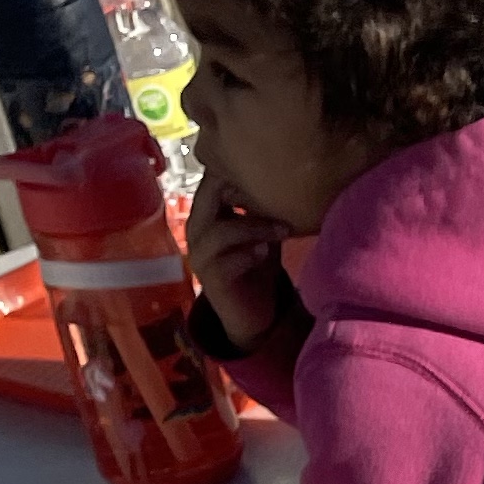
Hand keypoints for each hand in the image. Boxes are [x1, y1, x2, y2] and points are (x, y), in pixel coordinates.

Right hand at [186, 167, 285, 350]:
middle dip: (243, 191)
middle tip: (276, 192)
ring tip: (283, 229)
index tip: (270, 169)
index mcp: (207, 213)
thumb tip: (286, 174)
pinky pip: (227, 262)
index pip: (212, 179)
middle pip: (210, 196)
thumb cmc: (257, 265)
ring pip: (222, 231)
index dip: (237, 169)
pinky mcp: (212, 280)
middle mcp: (197, 230)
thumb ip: (265, 205)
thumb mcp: (263, 229)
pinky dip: (249, 254)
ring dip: (255, 227)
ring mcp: (200, 256)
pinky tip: (266, 252)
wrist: (254, 314)